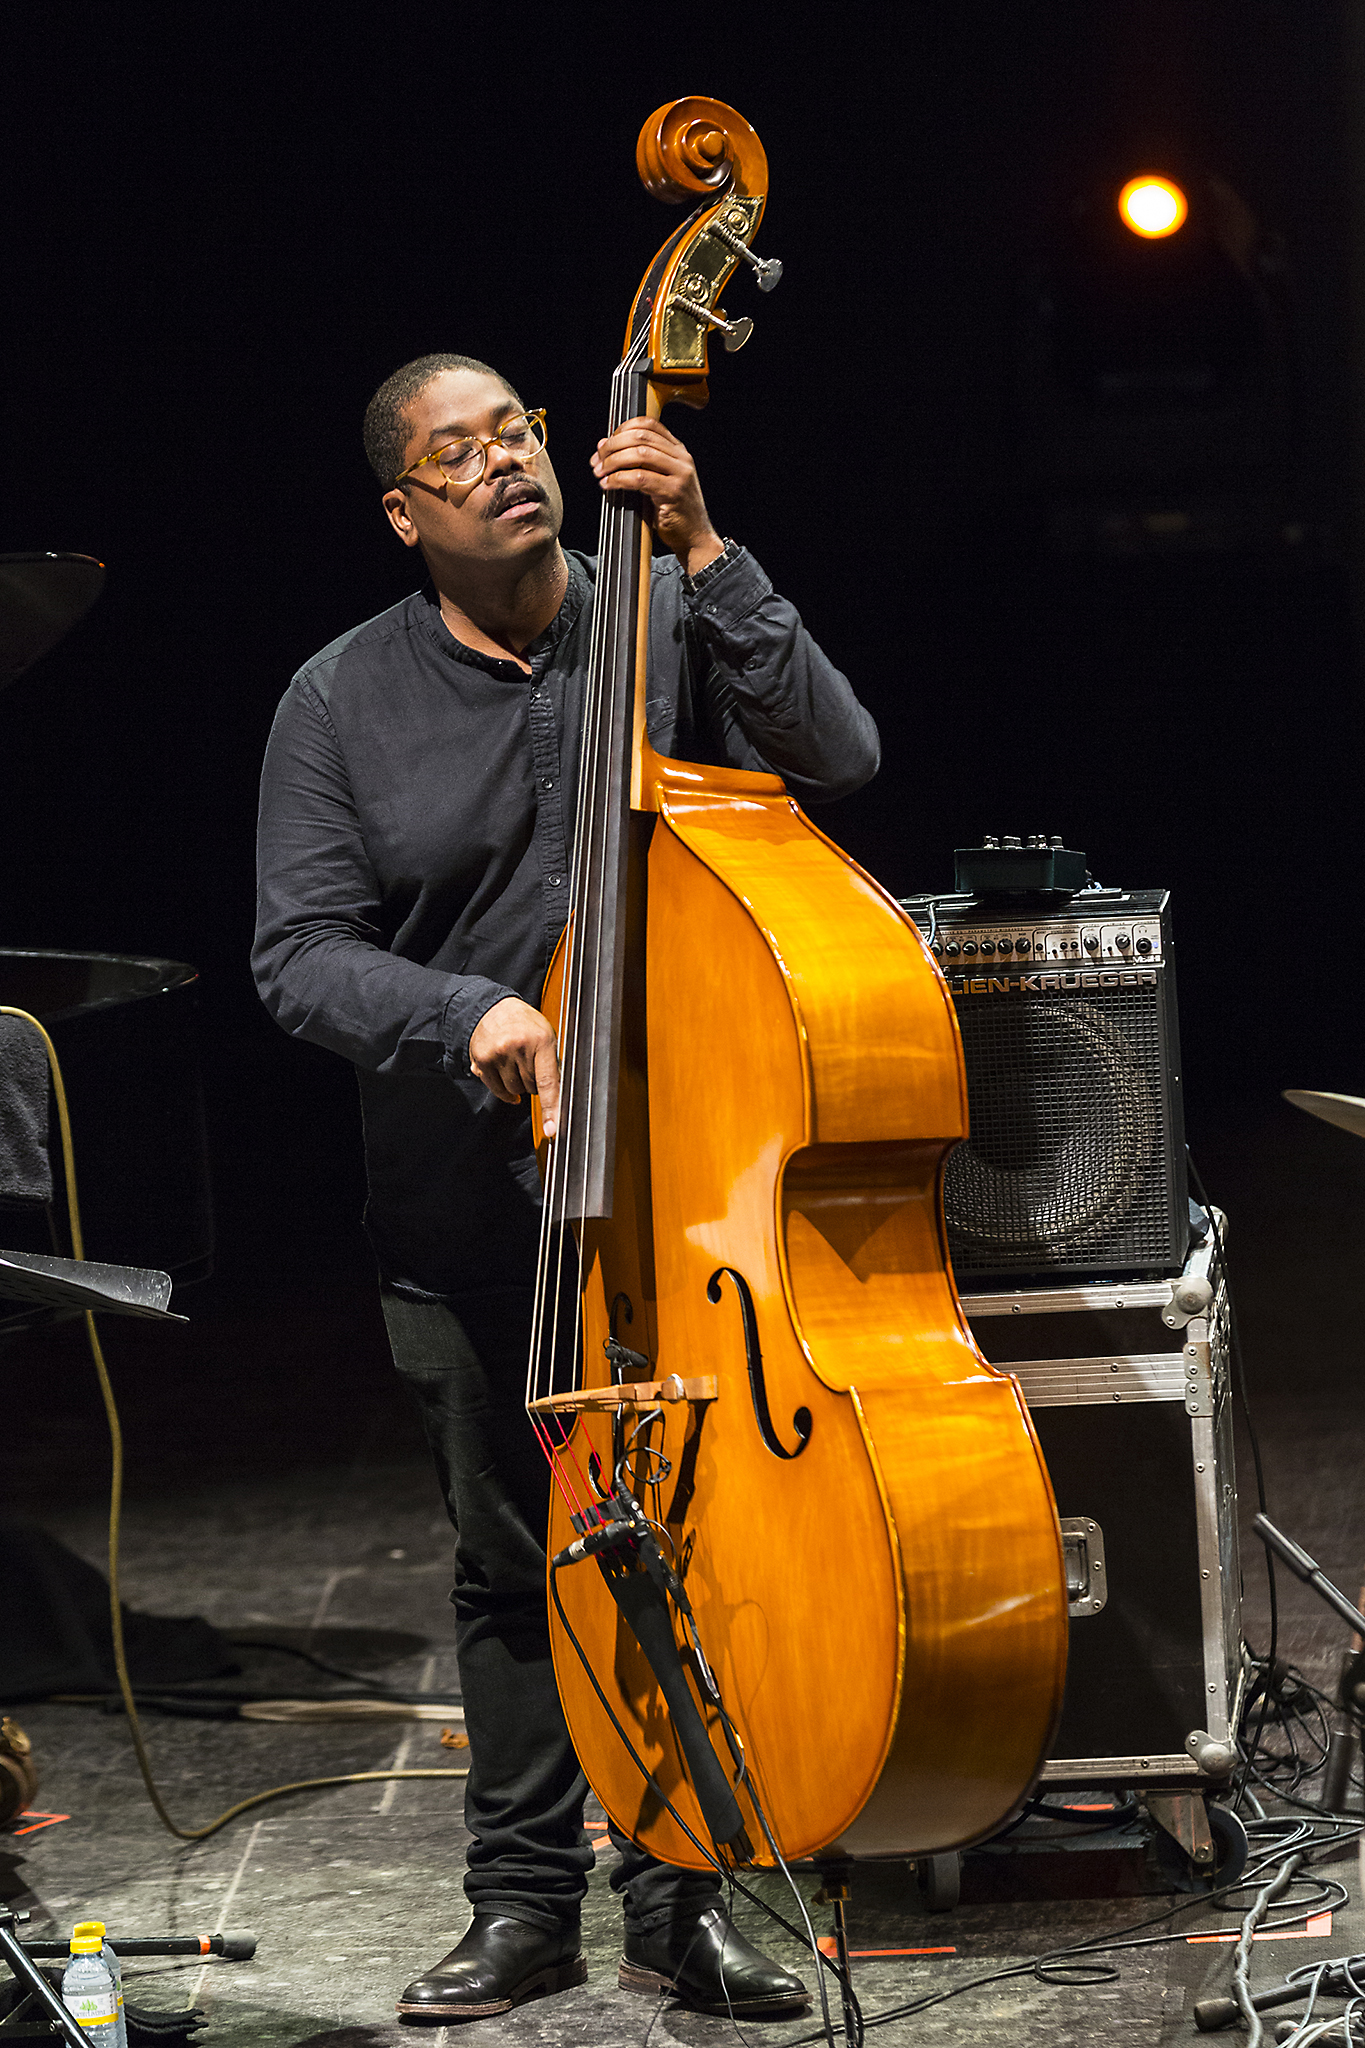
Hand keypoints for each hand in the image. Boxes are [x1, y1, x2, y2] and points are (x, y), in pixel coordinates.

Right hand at [468, 997, 560, 1137]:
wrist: (492, 1008)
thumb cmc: (525, 1024)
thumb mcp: (546, 1035)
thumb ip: (553, 1064)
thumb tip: (560, 1097)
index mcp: (541, 1040)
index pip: (548, 1081)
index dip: (551, 1108)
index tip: (552, 1129)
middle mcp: (518, 1047)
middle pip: (531, 1088)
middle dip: (534, 1082)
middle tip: (530, 1063)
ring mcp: (498, 1054)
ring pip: (514, 1091)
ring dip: (518, 1085)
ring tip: (517, 1063)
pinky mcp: (482, 1061)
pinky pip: (497, 1090)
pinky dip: (505, 1091)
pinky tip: (506, 1076)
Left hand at [590, 417, 723, 576]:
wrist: (695, 537)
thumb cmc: (672, 511)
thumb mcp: (658, 480)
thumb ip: (638, 464)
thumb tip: (606, 447)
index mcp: (677, 450)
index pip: (648, 424)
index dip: (622, 429)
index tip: (606, 443)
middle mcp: (681, 458)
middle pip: (641, 437)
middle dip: (613, 446)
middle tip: (597, 460)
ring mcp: (680, 474)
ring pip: (640, 454)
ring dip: (613, 462)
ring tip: (600, 472)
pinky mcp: (674, 492)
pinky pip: (640, 479)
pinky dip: (619, 479)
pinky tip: (608, 485)